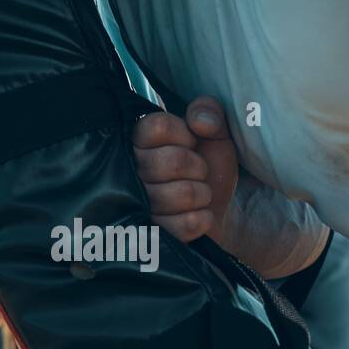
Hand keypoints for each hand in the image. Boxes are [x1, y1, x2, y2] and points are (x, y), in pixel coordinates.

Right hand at [132, 97, 238, 243]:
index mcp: (139, 140)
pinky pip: (185, 224)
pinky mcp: (150, 235)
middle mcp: (130, 170)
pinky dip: (202, 219)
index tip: (191, 143)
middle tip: (198, 174)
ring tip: (197, 196)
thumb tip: (200, 120)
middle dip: (199, 168)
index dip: (185, 135)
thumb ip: (210, 113)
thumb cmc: (209, 171)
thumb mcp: (215, 135)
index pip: (158, 126)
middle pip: (173, 161)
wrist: (218, 215)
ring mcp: (136, 205)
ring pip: (182, 194)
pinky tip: (197, 216)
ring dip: (202, 194)